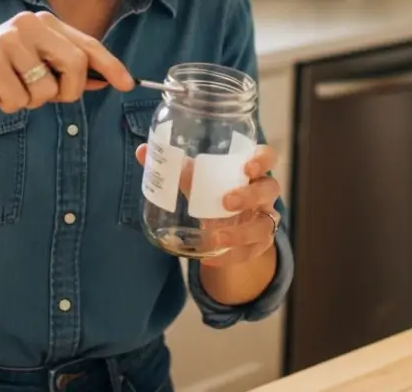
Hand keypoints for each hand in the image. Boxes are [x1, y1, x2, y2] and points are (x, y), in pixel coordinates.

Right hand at [0, 11, 133, 112]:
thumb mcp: (36, 66)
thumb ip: (66, 70)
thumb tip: (104, 79)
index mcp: (43, 22)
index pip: (87, 43)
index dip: (110, 65)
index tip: (127, 84)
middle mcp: (28, 23)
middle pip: (76, 64)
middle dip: (69, 91)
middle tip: (49, 98)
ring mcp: (8, 39)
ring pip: (47, 88)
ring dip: (33, 101)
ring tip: (12, 90)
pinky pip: (20, 99)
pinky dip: (11, 106)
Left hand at [135, 142, 281, 266]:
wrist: (226, 226)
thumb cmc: (213, 191)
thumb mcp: (196, 179)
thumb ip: (174, 167)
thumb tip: (142, 151)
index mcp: (249, 170)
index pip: (267, 157)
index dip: (263, 159)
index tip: (248, 166)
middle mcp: (262, 193)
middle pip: (270, 189)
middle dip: (251, 196)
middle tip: (227, 201)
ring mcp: (264, 219)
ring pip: (266, 225)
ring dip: (243, 232)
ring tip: (216, 237)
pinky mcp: (259, 244)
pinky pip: (253, 251)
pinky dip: (232, 256)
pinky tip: (211, 258)